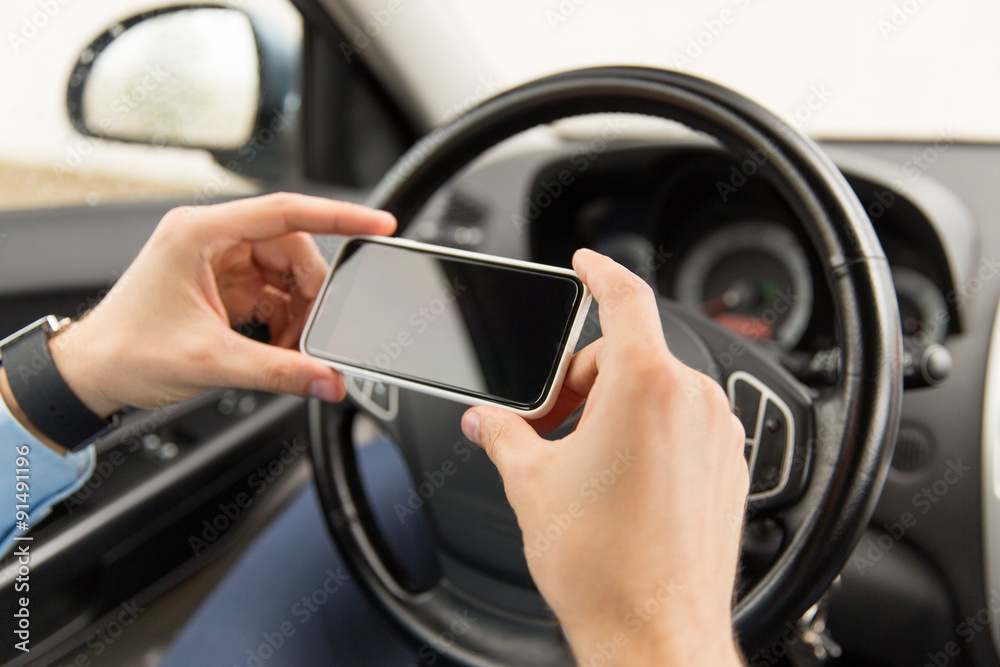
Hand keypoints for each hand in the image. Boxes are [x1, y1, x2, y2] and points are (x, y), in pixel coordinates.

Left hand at [48, 193, 395, 416]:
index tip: (377, 223)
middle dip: (313, 291)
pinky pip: (275, 292)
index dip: (339, 216)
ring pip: (287, 272)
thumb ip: (278, 371)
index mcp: (200, 233)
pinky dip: (287, 319)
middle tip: (320, 329)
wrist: (89, 374)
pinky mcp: (224, 284)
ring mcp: (218, 261)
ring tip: (294, 347)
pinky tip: (282, 346)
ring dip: (301, 310)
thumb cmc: (124, 352)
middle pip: (293, 248)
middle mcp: (211, 238)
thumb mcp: (209, 362)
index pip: (285, 211)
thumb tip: (327, 380)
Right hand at [460, 249, 748, 664]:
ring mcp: (717, 436)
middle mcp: (692, 402)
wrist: (656, 634)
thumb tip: (488, 420)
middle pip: (629, 354)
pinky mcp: (728, 466)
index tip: (587, 264)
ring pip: (657, 389)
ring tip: (580, 459)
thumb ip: (505, 434)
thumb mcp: (532, 484)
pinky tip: (618, 477)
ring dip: (615, 407)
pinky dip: (648, 431)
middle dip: (582, 378)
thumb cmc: (605, 567)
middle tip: (547, 421)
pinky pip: (682, 423)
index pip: (625, 298)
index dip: (601, 272)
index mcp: (646, 387)